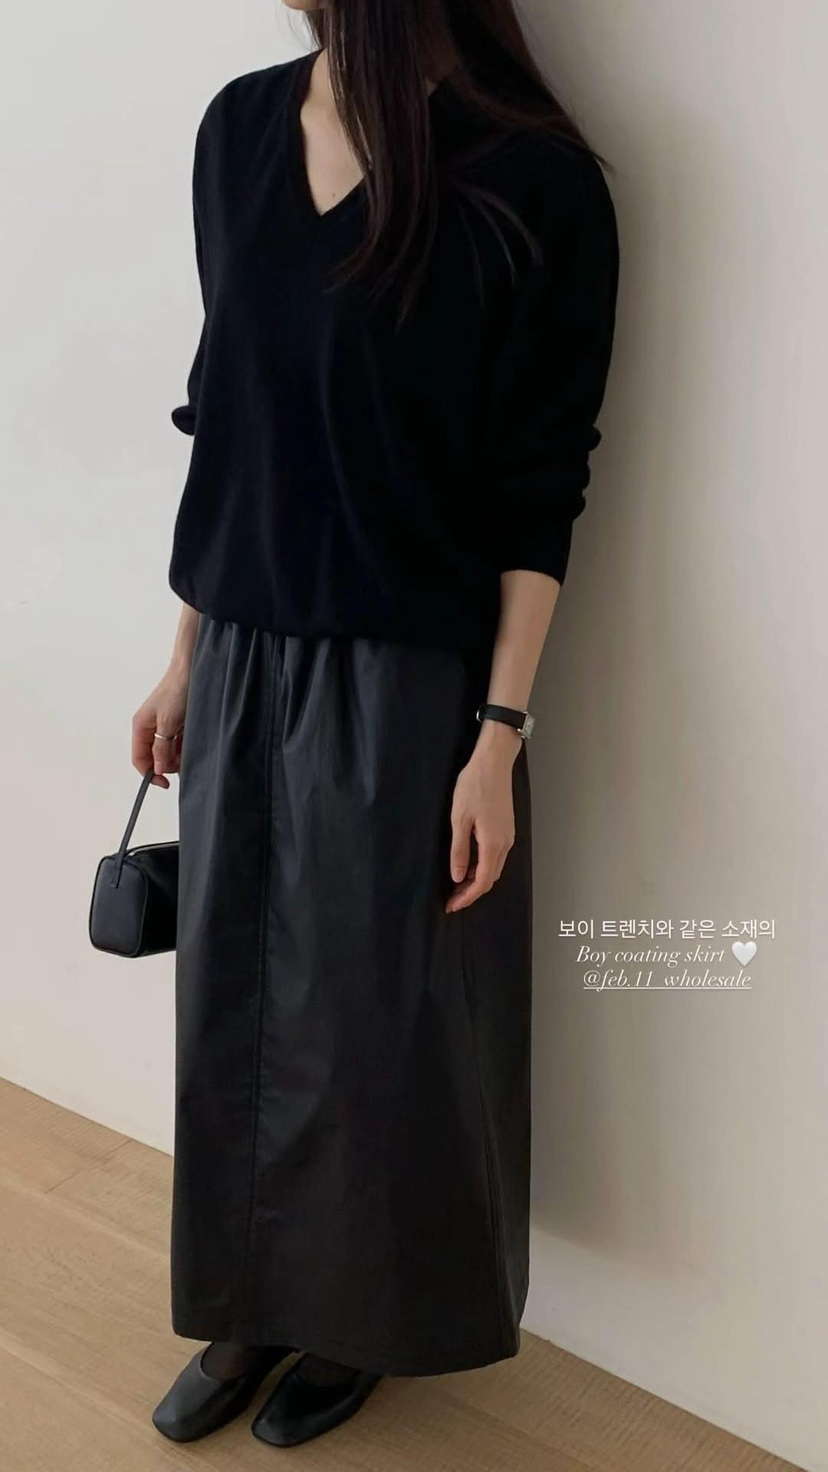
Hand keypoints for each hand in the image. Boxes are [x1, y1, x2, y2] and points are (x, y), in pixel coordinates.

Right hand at [131, 666, 189, 789]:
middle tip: (185, 761)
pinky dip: (186, 746)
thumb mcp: (168, 723)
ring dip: (180, 755)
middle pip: (155, 757)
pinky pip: (179, 742)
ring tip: (192, 745)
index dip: (150, 774)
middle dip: (169, 764)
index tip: (165, 783)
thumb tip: (157, 769)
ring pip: (169, 751)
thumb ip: (161, 748)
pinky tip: (195, 739)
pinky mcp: (178, 723)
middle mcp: (150, 728)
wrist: (193, 669)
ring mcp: (164, 725)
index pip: (139, 759)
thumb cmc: (177, 691)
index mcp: (141, 727)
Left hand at [445, 723, 521, 911]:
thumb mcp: (459, 819)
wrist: (494, 762)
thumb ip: (459, 850)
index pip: (482, 881)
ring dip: (477, 879)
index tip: (451, 906)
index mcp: (493, 844)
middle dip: (472, 892)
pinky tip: (468, 862)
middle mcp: (505, 844)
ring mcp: (508, 836)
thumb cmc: (474, 786)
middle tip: (451, 898)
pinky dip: (482, 866)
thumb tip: (458, 877)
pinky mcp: (506, 828)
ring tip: (457, 884)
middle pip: (491, 878)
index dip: (467, 897)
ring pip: (494, 867)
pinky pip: (496, 856)